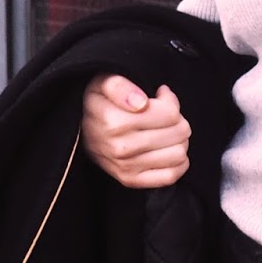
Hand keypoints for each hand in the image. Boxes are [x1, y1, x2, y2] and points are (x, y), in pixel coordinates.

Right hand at [80, 73, 190, 188]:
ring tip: (167, 132)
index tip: (161, 98)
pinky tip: (170, 150)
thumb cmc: (101, 101)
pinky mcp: (130, 180)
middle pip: (178, 132)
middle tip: (166, 115)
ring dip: (179, 140)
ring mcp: (125, 167)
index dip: (170, 102)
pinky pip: (169, 176)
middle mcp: (119, 147)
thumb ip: (120, 86)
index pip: (170, 113)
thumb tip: (140, 103)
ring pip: (179, 153)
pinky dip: (179, 164)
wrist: (81, 129)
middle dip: (178, 120)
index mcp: (114, 122)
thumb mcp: (104, 82)